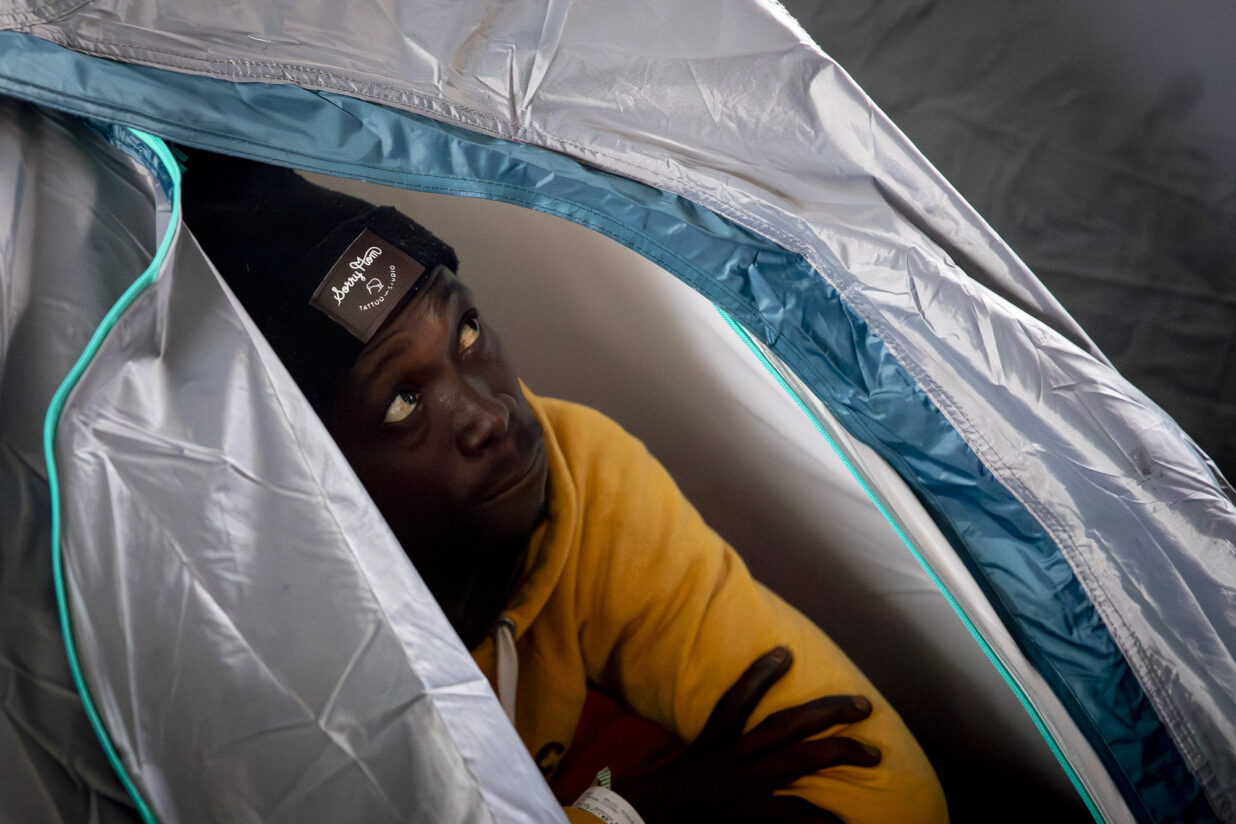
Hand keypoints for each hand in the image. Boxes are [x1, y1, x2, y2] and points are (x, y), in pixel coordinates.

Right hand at [612, 647, 879, 822]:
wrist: (643, 823)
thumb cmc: (666, 799)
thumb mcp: (688, 766)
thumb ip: (714, 753)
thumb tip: (742, 750)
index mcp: (714, 743)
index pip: (737, 700)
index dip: (761, 674)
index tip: (785, 652)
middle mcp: (734, 759)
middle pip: (787, 725)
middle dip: (827, 711)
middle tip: (864, 706)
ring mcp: (746, 788)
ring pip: (801, 760)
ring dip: (840, 752)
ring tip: (874, 753)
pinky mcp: (751, 817)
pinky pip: (796, 815)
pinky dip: (822, 819)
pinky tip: (845, 820)